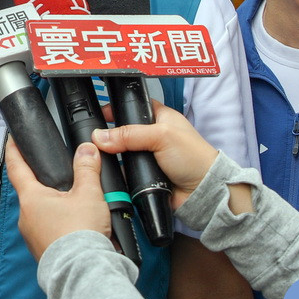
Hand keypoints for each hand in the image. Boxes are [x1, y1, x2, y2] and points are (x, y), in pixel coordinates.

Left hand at [7, 141, 109, 260]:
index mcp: (31, 198)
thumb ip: (87, 168)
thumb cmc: (80, 234)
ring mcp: (31, 236)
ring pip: (40, 212)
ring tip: (76, 204)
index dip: (13, 151)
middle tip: (61, 176)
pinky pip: (47, 230)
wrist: (83, 273)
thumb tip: (86, 150)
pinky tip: (74, 224)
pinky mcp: (41, 250)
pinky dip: (58, 224)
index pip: (16, 167)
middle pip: (32, 191)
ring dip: (54, 206)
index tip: (11, 140)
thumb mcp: (89, 194)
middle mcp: (25, 217)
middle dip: (45, 183)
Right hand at [92, 101, 219, 209]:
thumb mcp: (161, 136)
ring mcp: (148, 156)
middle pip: (124, 131)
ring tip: (100, 157)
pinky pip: (125, 173)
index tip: (100, 113)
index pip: (134, 106)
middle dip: (111, 136)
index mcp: (160, 118)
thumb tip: (101, 136)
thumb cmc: (194, 157)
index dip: (118, 108)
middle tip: (96, 138)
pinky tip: (110, 173)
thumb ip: (130, 134)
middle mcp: (153, 136)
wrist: (202, 192)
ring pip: (122, 153)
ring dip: (114, 157)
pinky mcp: (145, 175)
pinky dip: (119, 174)